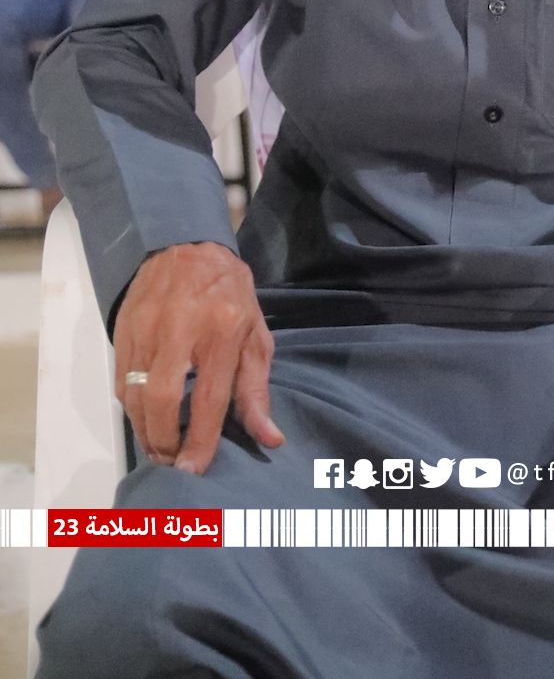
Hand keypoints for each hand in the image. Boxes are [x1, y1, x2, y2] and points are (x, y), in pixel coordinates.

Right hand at [114, 242, 283, 473]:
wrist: (186, 245)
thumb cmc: (228, 294)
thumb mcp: (255, 335)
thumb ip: (257, 389)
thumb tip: (269, 438)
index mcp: (223, 330)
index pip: (209, 396)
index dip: (200, 439)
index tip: (194, 470)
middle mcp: (181, 328)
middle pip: (163, 398)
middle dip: (164, 439)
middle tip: (171, 460)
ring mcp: (147, 327)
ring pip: (136, 393)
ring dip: (144, 429)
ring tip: (158, 447)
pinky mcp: (123, 328)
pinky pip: (120, 380)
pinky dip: (131, 407)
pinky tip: (144, 419)